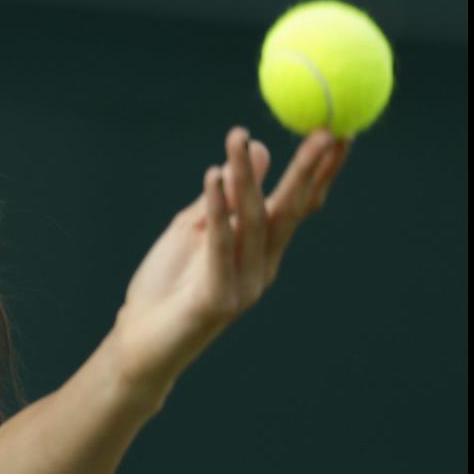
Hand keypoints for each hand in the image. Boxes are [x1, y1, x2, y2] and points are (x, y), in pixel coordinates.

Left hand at [111, 126, 351, 399]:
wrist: (138, 342)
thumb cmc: (166, 285)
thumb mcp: (195, 228)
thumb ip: (224, 196)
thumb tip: (258, 147)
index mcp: (261, 250)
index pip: (298, 205)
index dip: (318, 171)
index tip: (335, 131)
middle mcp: (262, 267)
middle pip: (290, 212)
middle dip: (308, 171)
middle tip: (323, 130)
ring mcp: (244, 286)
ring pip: (252, 221)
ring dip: (246, 176)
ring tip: (238, 135)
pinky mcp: (218, 299)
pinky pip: (219, 245)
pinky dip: (217, 209)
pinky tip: (212, 175)